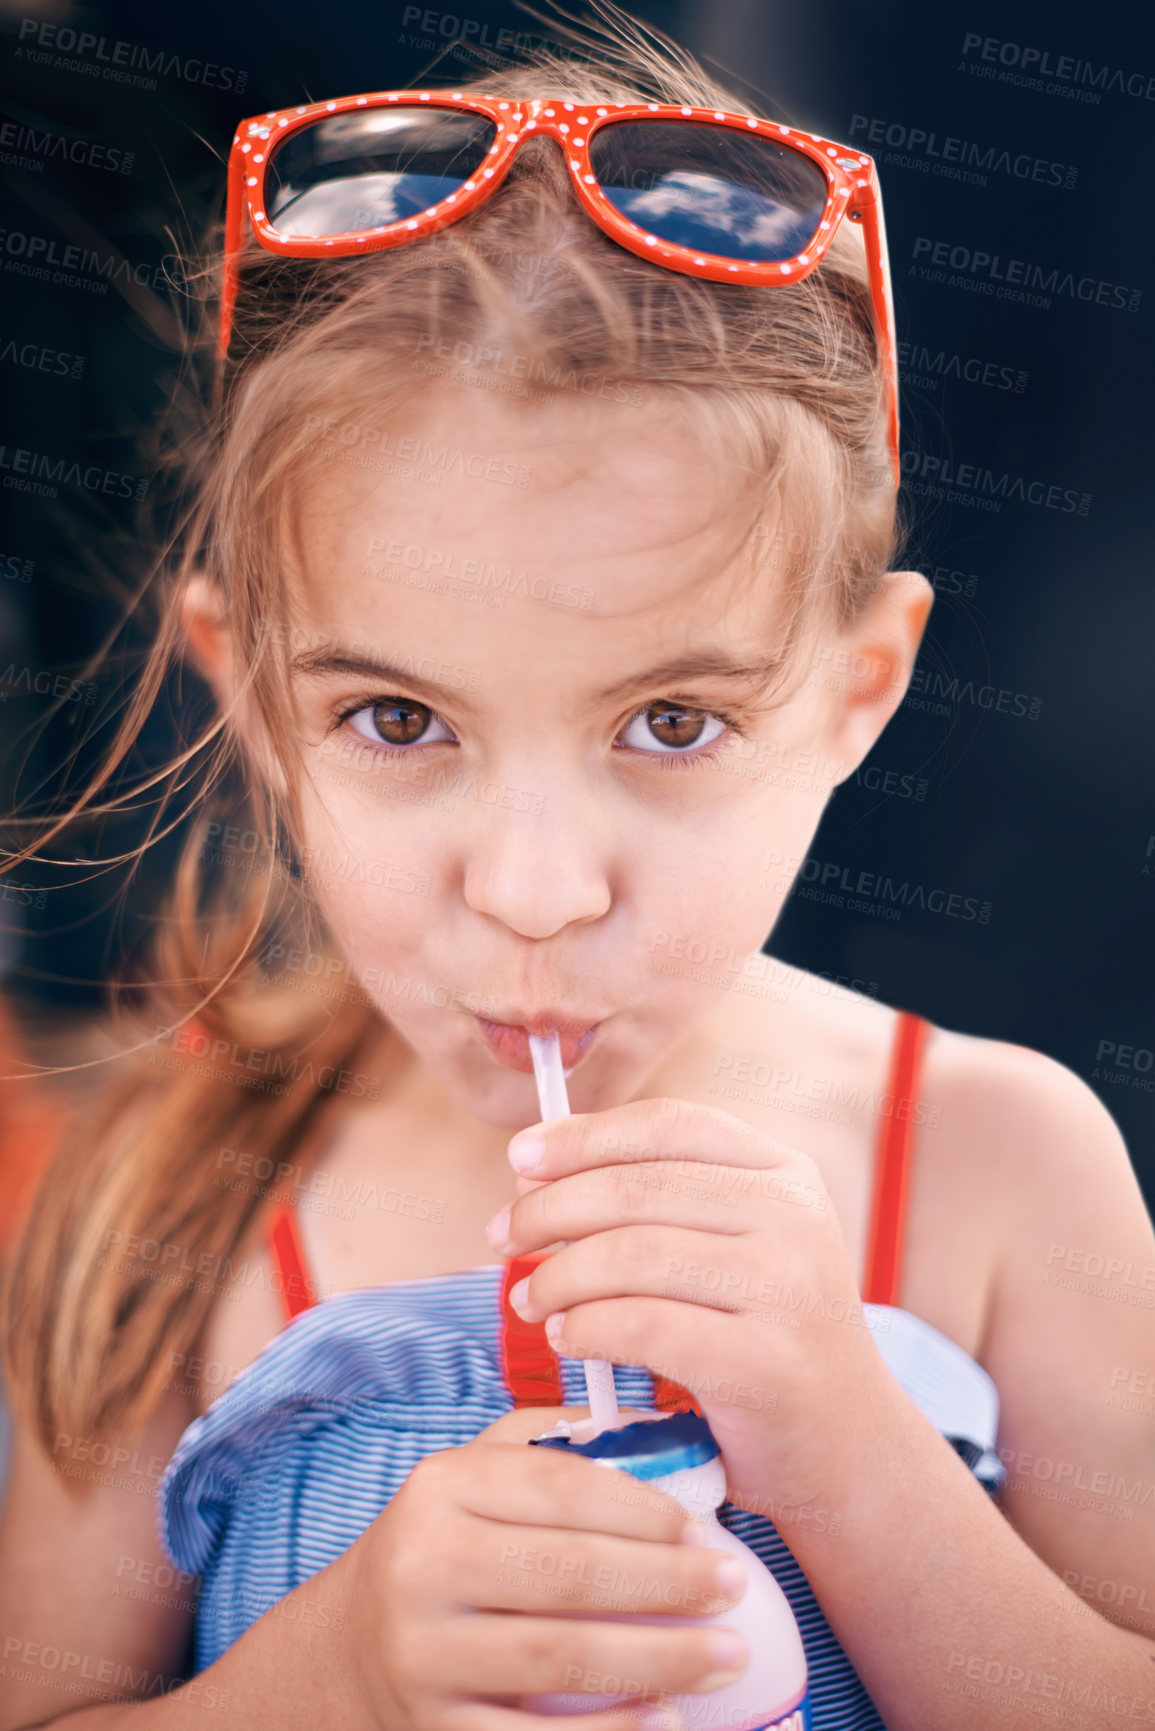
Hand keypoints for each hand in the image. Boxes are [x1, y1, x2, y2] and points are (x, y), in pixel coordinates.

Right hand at [345, 1403, 752, 1730]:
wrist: (350, 1647)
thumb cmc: (447, 1544)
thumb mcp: (479, 1474)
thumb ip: (558, 1443)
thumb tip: (664, 1430)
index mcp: (441, 1486)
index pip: (557, 1489)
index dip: (640, 1509)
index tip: (705, 1527)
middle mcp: (422, 1565)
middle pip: (567, 1574)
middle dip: (666, 1583)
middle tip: (736, 1588)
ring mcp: (423, 1654)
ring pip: (559, 1659)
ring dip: (658, 1660)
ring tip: (726, 1656)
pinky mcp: (432, 1730)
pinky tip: (667, 1719)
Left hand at [487, 1100, 891, 1513]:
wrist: (847, 1448)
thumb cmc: (765, 1338)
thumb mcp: (739, 1246)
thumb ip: (665, 1201)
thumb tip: (538, 1168)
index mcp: (784, 1173)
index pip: (666, 1125)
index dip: (583, 1135)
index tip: (520, 1158)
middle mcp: (793, 1217)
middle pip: (635, 1189)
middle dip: (548, 1210)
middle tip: (501, 1239)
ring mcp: (785, 1287)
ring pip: (630, 1255)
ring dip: (557, 1275)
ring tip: (527, 1298)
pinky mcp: (764, 1361)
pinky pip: (642, 1326)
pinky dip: (585, 1328)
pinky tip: (564, 1337)